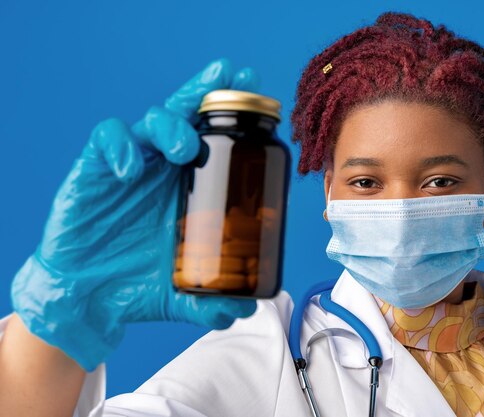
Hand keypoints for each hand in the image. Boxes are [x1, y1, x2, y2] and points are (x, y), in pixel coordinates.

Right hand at [11, 58, 258, 371]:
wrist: (85, 297)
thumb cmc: (133, 282)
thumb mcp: (177, 292)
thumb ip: (207, 301)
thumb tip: (243, 310)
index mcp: (190, 185)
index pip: (214, 139)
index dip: (235, 116)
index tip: (263, 99)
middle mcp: (162, 167)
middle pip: (185, 115)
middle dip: (207, 90)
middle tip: (231, 75)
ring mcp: (130, 164)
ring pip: (150, 120)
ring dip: (171, 125)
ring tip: (187, 148)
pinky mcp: (94, 168)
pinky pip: (106, 139)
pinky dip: (120, 147)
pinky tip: (130, 169)